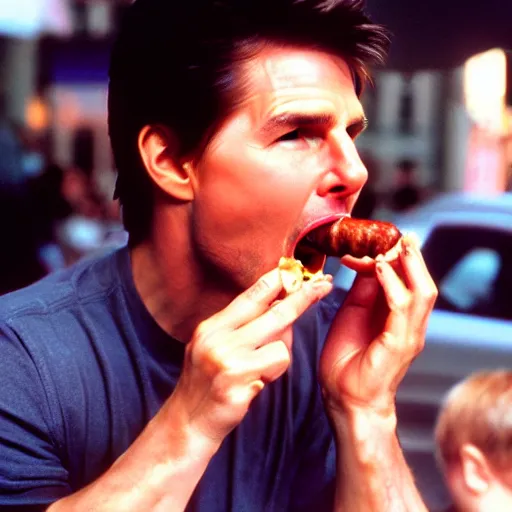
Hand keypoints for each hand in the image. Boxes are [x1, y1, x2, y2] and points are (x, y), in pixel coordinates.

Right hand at [172, 268, 332, 444]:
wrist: (187, 422)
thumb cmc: (207, 383)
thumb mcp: (215, 346)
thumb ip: (242, 327)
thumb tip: (280, 306)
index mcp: (212, 326)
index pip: (251, 295)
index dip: (277, 281)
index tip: (297, 271)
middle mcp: (218, 338)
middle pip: (274, 312)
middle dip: (303, 297)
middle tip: (324, 285)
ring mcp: (227, 360)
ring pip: (281, 343)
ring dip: (280, 355)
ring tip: (259, 370)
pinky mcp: (238, 382)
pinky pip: (276, 366)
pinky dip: (274, 373)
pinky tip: (255, 384)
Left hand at [319, 234, 436, 417]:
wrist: (346, 399)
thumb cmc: (347, 361)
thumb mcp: (352, 315)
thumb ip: (363, 291)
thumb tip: (366, 264)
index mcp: (398, 316)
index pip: (407, 279)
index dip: (392, 257)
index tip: (371, 243)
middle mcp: (410, 324)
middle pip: (422, 281)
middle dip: (411, 256)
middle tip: (399, 235)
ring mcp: (409, 334)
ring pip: (421, 292)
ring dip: (407, 266)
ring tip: (392, 247)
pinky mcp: (400, 344)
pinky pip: (401, 308)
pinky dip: (392, 285)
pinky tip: (378, 270)